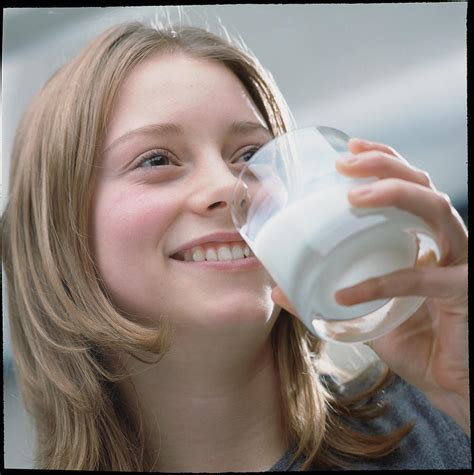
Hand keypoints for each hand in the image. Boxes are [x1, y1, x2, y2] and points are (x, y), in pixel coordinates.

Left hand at [271, 137, 468, 434]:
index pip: (409, 186)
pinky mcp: (464, 294)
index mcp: (424, 241)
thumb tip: (278, 289)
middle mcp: (446, 244)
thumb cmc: (414, 343)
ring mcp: (461, 264)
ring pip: (437, 210)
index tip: (349, 148)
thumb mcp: (362, 315)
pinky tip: (345, 295)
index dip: (385, 161)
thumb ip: (326, 298)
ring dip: (394, 194)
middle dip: (385, 165)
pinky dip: (380, 284)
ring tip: (353, 196)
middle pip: (423, 185)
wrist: (451, 385)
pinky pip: (419, 280)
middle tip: (344, 162)